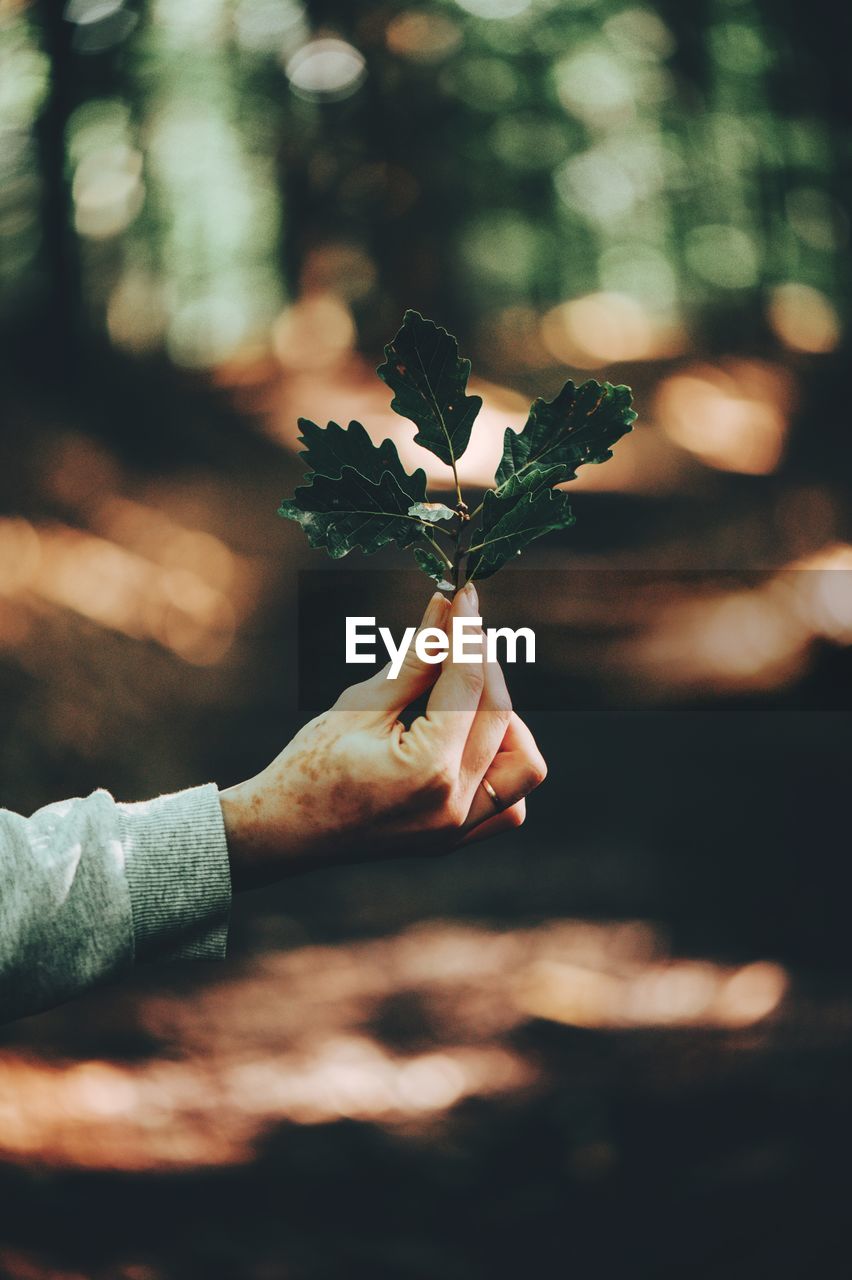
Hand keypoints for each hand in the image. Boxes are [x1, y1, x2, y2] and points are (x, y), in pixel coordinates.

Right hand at [219, 583, 546, 888]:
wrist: (283, 834)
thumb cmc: (307, 769)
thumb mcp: (359, 705)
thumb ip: (414, 659)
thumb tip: (444, 608)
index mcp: (427, 771)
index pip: (468, 684)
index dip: (467, 632)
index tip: (463, 596)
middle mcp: (454, 806)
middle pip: (501, 716)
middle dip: (484, 664)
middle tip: (456, 633)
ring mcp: (458, 830)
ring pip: (523, 764)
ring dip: (504, 720)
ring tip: (462, 694)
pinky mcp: (456, 839)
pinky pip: (508, 804)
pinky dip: (500, 765)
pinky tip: (467, 739)